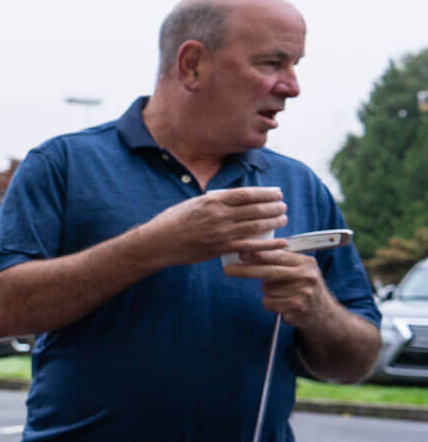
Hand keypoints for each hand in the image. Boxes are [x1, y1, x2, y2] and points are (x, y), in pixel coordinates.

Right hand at [139, 187, 286, 265]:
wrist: (158, 242)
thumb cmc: (172, 221)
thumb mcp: (193, 203)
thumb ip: (214, 201)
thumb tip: (234, 199)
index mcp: (212, 201)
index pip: (246, 194)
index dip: (265, 193)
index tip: (276, 193)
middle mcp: (218, 216)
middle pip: (255, 209)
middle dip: (273, 207)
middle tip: (283, 205)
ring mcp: (220, 233)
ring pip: (255, 226)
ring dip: (274, 221)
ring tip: (283, 218)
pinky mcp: (220, 249)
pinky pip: (249, 246)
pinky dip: (267, 245)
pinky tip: (280, 242)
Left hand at [222, 249, 329, 324]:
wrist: (323, 314)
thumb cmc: (305, 287)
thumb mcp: (300, 270)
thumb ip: (281, 261)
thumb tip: (250, 252)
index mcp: (306, 263)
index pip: (278, 256)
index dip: (258, 255)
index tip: (241, 253)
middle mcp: (307, 277)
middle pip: (269, 272)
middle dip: (246, 270)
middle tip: (228, 270)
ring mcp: (302, 294)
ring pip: (266, 290)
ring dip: (267, 292)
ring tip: (283, 293)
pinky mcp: (296, 308)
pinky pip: (269, 303)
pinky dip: (270, 303)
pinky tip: (283, 304)